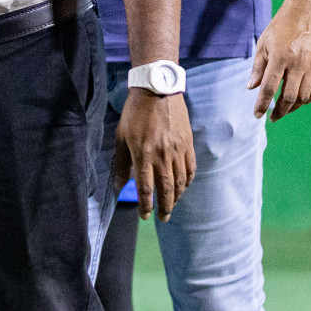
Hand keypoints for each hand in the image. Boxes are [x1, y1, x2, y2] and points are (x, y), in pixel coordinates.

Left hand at [112, 87, 196, 221]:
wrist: (157, 91)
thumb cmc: (135, 114)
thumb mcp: (121, 137)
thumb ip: (122, 163)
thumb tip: (119, 185)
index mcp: (143, 154)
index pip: (146, 188)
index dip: (146, 206)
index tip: (145, 216)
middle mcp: (162, 156)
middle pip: (166, 190)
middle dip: (164, 208)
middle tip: (163, 218)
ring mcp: (178, 151)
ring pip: (180, 182)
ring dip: (177, 198)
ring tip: (171, 206)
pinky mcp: (188, 144)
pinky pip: (191, 169)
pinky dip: (188, 182)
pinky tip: (183, 188)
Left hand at [249, 3, 310, 120]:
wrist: (306, 13)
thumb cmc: (281, 27)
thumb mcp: (263, 44)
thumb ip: (258, 68)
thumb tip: (251, 88)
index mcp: (279, 58)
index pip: (269, 88)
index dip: (262, 104)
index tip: (257, 115)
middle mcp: (297, 65)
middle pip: (289, 97)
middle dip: (279, 111)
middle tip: (272, 118)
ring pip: (304, 96)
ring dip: (293, 107)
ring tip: (284, 110)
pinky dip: (307, 99)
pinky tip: (299, 102)